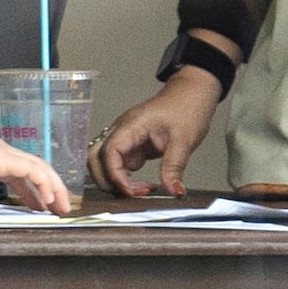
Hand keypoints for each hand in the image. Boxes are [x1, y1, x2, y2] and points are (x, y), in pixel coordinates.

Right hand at [0, 122, 74, 215]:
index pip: (19, 174)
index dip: (30, 190)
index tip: (39, 205)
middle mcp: (3, 153)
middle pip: (36, 170)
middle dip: (50, 189)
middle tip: (58, 208)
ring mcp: (6, 154)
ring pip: (40, 169)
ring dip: (54, 188)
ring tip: (61, 206)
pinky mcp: (6, 158)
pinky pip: (34, 171)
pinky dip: (45, 184)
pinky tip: (49, 199)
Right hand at [97, 67, 222, 195]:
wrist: (192, 94)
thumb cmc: (186, 107)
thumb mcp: (184, 139)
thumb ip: (174, 166)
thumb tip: (173, 190)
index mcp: (131, 125)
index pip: (109, 152)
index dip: (115, 175)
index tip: (132, 191)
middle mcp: (122, 130)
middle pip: (95, 158)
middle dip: (107, 181)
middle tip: (132, 194)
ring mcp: (125, 138)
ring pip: (104, 163)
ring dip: (114, 180)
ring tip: (139, 191)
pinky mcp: (132, 146)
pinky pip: (119, 165)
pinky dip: (126, 178)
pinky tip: (144, 185)